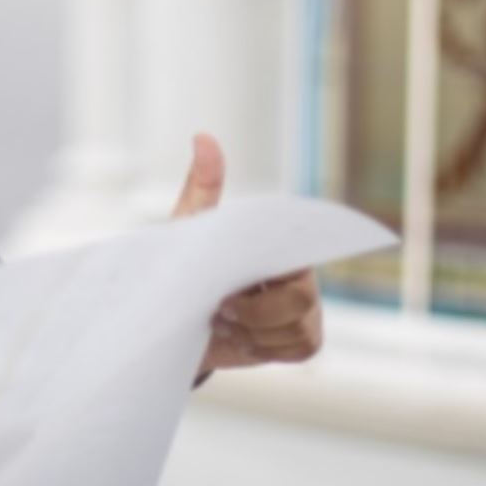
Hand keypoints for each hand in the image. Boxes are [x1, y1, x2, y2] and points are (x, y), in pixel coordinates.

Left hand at [170, 133, 323, 372]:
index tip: (248, 281)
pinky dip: (266, 348)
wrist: (179, 321)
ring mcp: (306, 306)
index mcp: (278, 241)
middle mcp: (300, 269)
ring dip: (256, 332)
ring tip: (223, 320)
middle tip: (221, 307)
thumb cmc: (187, 268)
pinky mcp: (301, 339)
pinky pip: (300, 348)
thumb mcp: (189, 230)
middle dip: (258, 311)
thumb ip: (201, 188)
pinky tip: (240, 339)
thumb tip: (203, 137)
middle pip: (301, 299)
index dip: (280, 269)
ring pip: (299, 328)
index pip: (301, 248)